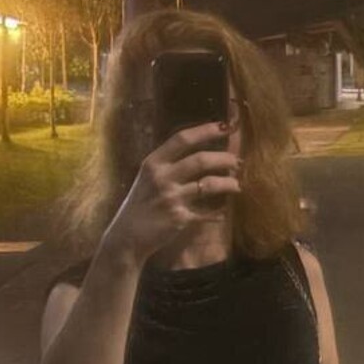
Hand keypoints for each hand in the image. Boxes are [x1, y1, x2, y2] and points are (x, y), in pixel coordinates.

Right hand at [102, 118, 242, 264]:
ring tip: (237, 185)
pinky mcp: (179, 219)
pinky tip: (223, 215)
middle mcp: (162, 177)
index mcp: (154, 162)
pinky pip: (206, 214)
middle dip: (224, 159)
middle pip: (200, 160)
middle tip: (237, 162)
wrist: (127, 237)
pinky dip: (217, 215)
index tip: (225, 126)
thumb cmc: (140, 205)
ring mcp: (171, 198)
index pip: (182, 139)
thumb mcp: (148, 177)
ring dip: (228, 184)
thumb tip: (199, 152)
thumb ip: (169, 164)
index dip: (206, 130)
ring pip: (208, 185)